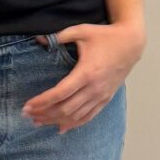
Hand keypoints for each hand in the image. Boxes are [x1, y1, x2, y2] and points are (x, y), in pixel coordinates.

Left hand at [22, 21, 143, 132]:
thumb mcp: (82, 31)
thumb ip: (60, 36)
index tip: (27, 106)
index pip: (60, 93)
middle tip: (27, 115)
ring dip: (55, 120)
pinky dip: (74, 124)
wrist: (131, 43)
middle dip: (44, 114)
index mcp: (86, 73)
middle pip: (65, 109)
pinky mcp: (106, 99)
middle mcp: (94, 88)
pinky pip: (88, 116)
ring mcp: (101, 96)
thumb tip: (39, 38)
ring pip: (75, 116)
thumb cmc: (105, 36)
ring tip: (38, 121)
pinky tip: (61, 128)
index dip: (42, 102)